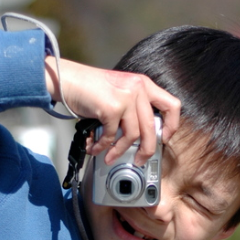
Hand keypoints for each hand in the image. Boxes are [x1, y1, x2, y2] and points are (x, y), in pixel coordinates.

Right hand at [44, 57, 180, 165]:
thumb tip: (142, 137)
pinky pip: (112, 136)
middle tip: (140, 160)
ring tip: (111, 157)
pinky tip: (96, 148)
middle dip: (146, 150)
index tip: (164, 138)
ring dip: (120, 150)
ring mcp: (126, 97)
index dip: (172, 126)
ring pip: (133, 135)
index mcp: (143, 84)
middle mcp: (138, 88)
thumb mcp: (120, 92)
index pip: (172, 105)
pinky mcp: (112, 107)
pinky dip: (103, 146)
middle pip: (152, 127)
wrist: (67, 79)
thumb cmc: (90, 88)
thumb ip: (133, 108)